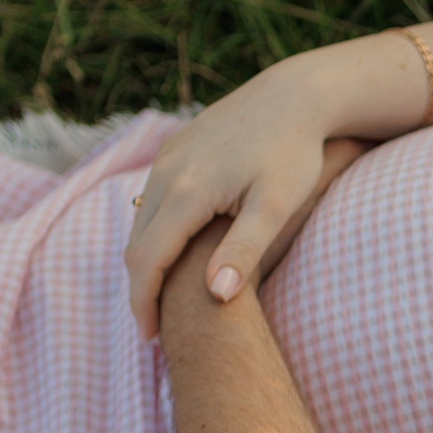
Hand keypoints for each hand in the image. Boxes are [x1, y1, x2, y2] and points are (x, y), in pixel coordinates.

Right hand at [122, 55, 370, 336]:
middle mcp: (165, 172)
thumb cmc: (295, 152)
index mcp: (187, 191)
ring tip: (164, 299)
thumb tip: (218, 297)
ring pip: (141, 221)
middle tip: (157, 330)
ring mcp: (166, 157)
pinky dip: (155, 233)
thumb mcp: (277, 206)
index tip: (153, 338)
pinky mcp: (174, 148)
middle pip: (137, 244)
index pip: (148, 260)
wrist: (295, 94)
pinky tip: (175, 254)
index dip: (146, 304)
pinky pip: (151, 199)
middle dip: (142, 290)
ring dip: (147, 262)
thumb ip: (245, 250)